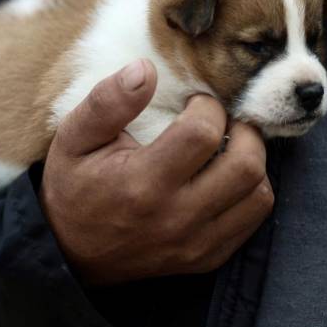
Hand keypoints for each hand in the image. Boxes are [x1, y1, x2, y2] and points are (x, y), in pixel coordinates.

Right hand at [40, 59, 272, 285]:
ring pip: (258, 195)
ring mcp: (194, 244)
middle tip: (223, 120)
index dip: (207, 106)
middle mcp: (175, 217)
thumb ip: (108, 101)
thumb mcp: (74, 136)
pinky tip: (224, 176)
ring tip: (228, 147)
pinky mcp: (205, 258)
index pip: (202, 133)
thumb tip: (145, 68)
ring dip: (252, 162)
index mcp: (142, 182)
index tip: (194, 102)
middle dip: (243, 131)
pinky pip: (251, 221)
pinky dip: (249, 193)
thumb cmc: (72, 185)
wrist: (68, 251)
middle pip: (245, 166)